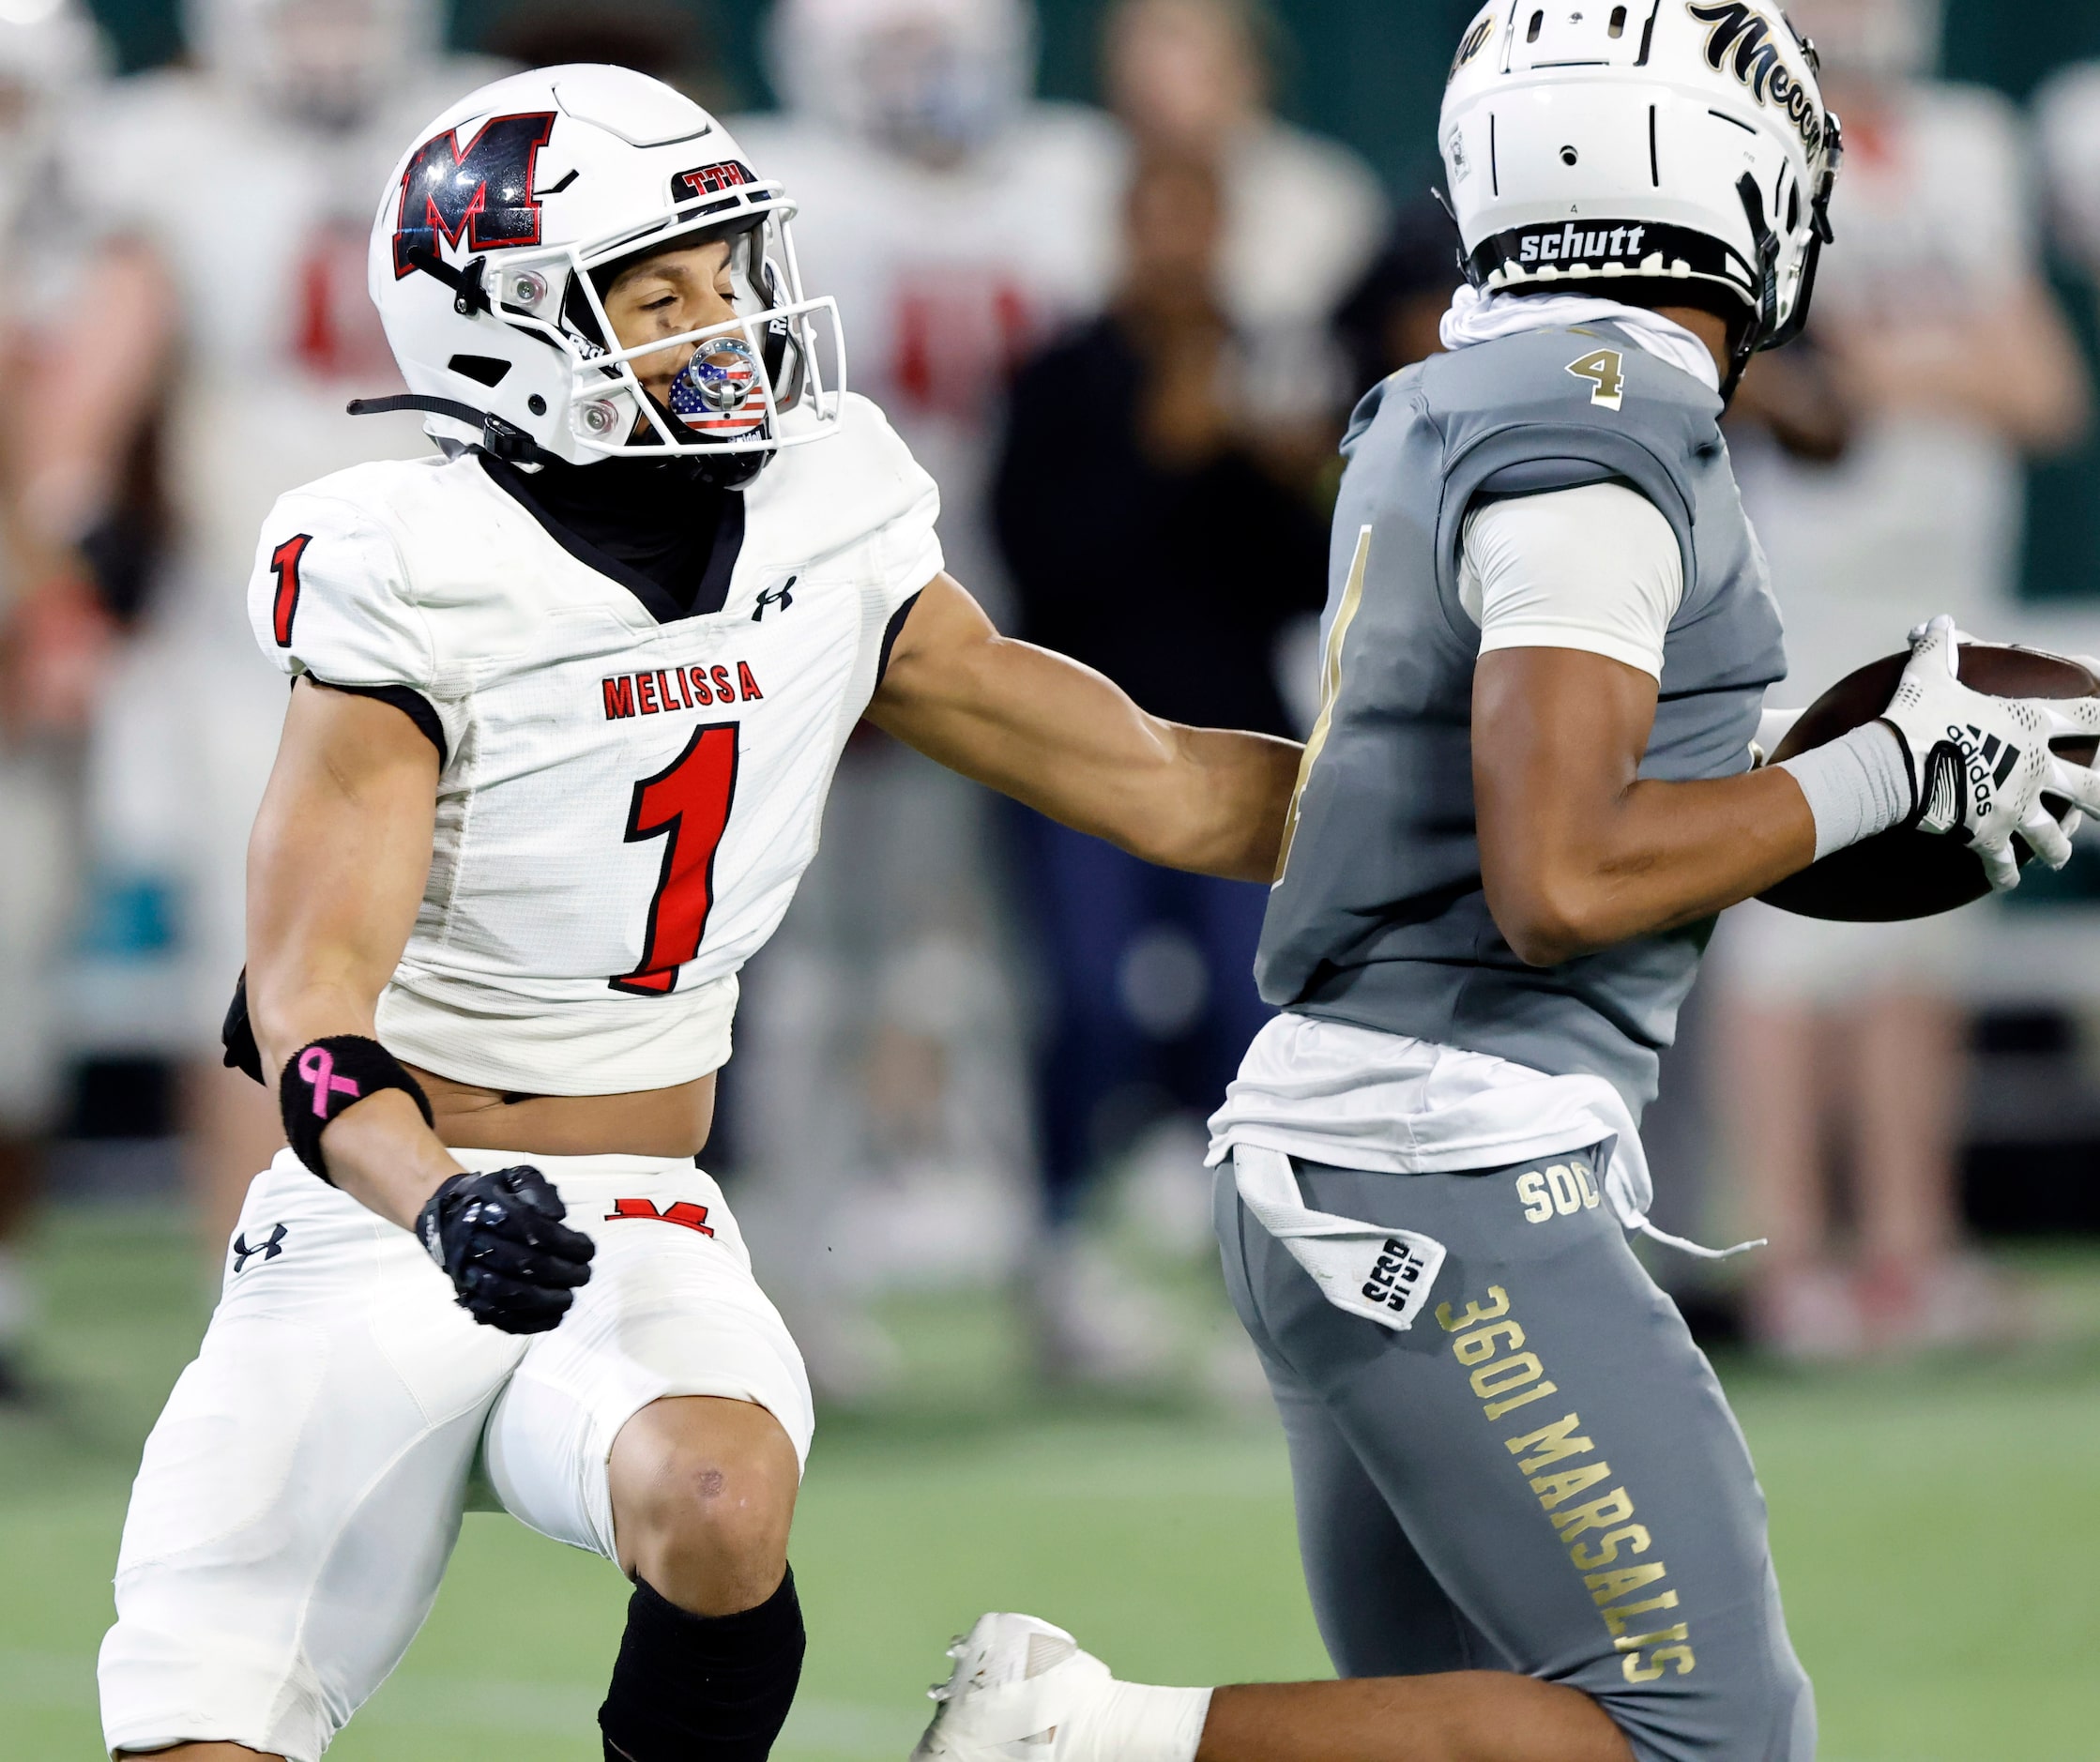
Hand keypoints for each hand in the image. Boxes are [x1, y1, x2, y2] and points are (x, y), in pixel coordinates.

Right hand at [415, 1165, 595, 1333]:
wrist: (448, 1216)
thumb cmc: (492, 1196)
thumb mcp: (515, 1178)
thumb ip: (537, 1189)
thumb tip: (557, 1216)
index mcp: (486, 1210)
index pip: (530, 1229)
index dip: (565, 1243)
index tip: (589, 1250)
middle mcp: (472, 1244)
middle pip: (521, 1264)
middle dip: (561, 1273)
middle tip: (585, 1275)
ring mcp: (467, 1274)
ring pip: (506, 1295)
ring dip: (544, 1301)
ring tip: (569, 1298)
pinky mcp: (467, 1297)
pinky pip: (495, 1316)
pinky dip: (526, 1322)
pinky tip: (553, 1318)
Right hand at [1878, 616, 2099, 888]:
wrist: (1896, 766)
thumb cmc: (1916, 715)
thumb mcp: (1927, 673)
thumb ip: (1939, 647)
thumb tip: (1936, 622)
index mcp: (2030, 726)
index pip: (2092, 717)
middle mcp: (2037, 769)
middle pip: (2093, 788)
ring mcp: (2017, 807)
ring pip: (2053, 836)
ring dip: (2057, 847)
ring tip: (2057, 856)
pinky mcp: (1989, 837)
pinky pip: (2004, 865)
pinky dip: (2005, 874)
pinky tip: (2008, 881)